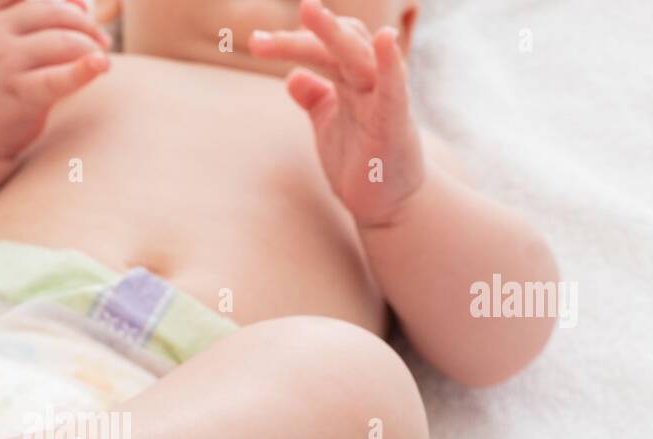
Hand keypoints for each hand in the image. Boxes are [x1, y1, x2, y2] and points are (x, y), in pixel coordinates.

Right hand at [0, 0, 110, 159]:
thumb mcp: (0, 38)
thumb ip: (34, 17)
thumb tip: (84, 5)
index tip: (84, 7)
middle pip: (53, 11)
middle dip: (86, 23)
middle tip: (102, 40)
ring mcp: (3, 64)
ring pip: (61, 41)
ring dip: (90, 47)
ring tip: (102, 59)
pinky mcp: (18, 95)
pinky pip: (57, 78)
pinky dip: (83, 70)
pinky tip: (101, 65)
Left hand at [251, 0, 424, 227]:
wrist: (388, 204)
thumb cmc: (361, 161)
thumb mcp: (329, 125)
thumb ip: (315, 98)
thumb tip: (292, 77)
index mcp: (350, 81)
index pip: (324, 47)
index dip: (296, 39)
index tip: (257, 42)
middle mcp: (368, 83)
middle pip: (337, 46)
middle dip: (304, 33)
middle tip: (257, 38)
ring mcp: (383, 100)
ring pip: (359, 57)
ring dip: (334, 33)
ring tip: (308, 10)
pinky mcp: (395, 124)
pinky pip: (395, 89)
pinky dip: (391, 63)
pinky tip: (385, 39)